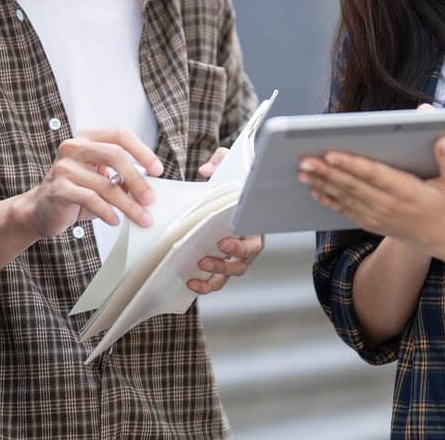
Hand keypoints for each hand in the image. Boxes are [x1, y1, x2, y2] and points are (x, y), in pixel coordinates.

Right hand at [19, 128, 163, 239]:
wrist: (39, 211)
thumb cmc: (74, 193)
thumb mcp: (100, 180)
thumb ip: (121, 178)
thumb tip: (150, 187)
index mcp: (87, 138)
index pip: (120, 135)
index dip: (142, 151)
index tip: (158, 169)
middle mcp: (73, 147)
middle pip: (115, 155)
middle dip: (137, 179)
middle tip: (150, 198)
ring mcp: (64, 167)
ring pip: (105, 184)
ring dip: (128, 204)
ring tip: (141, 217)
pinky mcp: (58, 188)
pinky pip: (90, 199)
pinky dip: (107, 212)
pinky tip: (114, 220)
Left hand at [188, 147, 265, 294]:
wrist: (232, 192)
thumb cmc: (234, 182)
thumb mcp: (230, 165)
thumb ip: (221, 161)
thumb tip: (207, 170)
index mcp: (254, 225)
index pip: (254, 241)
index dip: (241, 246)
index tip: (224, 241)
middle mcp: (248, 244)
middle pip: (243, 262)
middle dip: (225, 263)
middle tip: (206, 257)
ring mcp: (236, 257)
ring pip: (230, 273)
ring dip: (215, 274)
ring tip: (198, 265)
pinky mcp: (223, 264)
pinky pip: (217, 280)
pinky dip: (205, 284)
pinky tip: (191, 281)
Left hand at [298, 137, 444, 253]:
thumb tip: (442, 137)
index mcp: (408, 191)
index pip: (374, 175)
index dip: (351, 165)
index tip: (331, 154)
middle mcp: (389, 205)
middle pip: (352, 186)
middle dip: (326, 172)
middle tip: (304, 160)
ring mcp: (379, 217)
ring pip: (345, 198)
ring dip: (322, 184)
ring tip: (302, 172)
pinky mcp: (374, 223)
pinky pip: (347, 211)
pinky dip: (329, 200)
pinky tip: (315, 189)